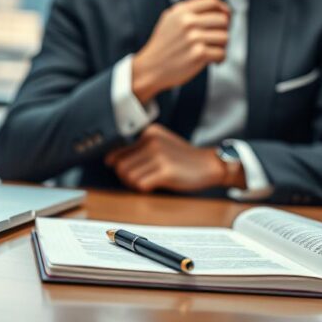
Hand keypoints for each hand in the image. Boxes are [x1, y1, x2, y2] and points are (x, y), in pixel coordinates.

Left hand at [104, 124, 227, 192]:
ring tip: (146, 183)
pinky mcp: (165, 171)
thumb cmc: (183, 158)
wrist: (210, 164)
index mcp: (149, 132)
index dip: (118, 166)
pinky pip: (140, 184)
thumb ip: (140, 148)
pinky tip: (153, 186)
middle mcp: (151, 141)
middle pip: (119, 166)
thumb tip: (111, 161)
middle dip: (125, 177)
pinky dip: (143, 189)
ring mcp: (159, 155)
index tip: (125, 172)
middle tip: (137, 181)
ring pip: (127, 176)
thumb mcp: (161, 144)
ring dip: (133, 185)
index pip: (118, 152)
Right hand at [131, 0, 229, 104]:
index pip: (211, 2)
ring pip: (224, 37)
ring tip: (212, 50)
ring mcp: (193, 38)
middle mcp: (187, 22)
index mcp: (181, 11)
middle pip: (222, 19)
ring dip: (222, 46)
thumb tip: (217, 9)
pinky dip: (219, 59)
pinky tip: (211, 60)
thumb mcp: (169, 20)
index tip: (226, 16)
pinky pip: (221, 53)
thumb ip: (188, 12)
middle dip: (223, 30)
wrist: (150, 68)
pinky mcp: (198, 55)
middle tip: (217, 39)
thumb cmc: (162, 47)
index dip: (223, 9)